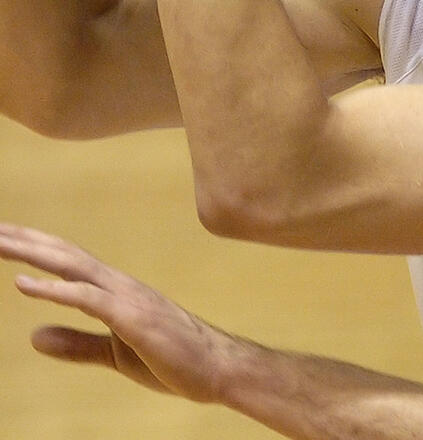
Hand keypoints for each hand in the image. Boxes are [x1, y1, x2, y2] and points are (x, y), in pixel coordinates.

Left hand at [0, 222, 236, 401]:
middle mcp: (120, 286)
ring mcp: (128, 299)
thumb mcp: (114, 354)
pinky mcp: (133, 319)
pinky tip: (23, 284)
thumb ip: (76, 344)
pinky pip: (88, 299)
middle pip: (66, 254)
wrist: (218, 369)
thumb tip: (33, 336)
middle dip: (26, 240)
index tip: (2, 235)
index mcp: (117, 292)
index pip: (69, 260)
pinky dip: (54, 288)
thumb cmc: (174, 359)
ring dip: (33, 254)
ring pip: (74, 267)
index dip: (35, 246)